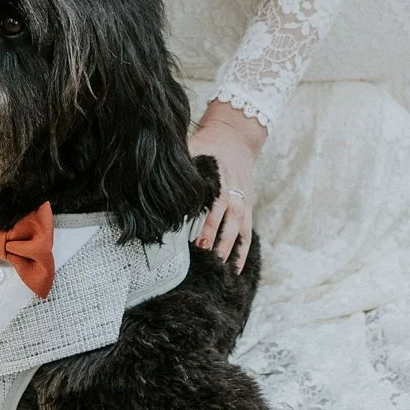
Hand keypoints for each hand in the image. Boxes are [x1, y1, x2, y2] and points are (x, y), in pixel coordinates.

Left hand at [188, 100, 266, 269]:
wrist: (236, 138)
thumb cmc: (209, 145)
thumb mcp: (195, 147)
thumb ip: (184, 161)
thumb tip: (162, 174)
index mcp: (219, 182)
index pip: (212, 206)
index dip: (205, 224)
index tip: (194, 241)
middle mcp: (233, 195)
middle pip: (226, 222)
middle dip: (215, 241)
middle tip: (204, 259)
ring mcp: (242, 204)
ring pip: (237, 232)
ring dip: (228, 251)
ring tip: (219, 271)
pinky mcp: (247, 210)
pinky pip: (246, 235)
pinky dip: (242, 253)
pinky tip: (234, 271)